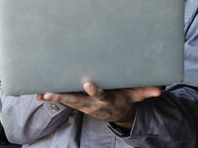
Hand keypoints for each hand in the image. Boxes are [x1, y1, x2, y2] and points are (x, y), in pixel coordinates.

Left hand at [36, 82, 160, 128]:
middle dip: (64, 96)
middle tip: (51, 92)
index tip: (87, 83)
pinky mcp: (76, 102)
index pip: (99, 95)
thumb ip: (145, 92)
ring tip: (41, 92)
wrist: (115, 113)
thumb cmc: (124, 99)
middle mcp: (91, 104)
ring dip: (54, 96)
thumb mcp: (135, 96)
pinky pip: (62, 100)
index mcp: (106, 100)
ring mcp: (82, 104)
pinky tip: (38, 93)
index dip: (94, 91)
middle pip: (76, 100)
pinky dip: (50, 97)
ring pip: (67, 100)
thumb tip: (159, 90)